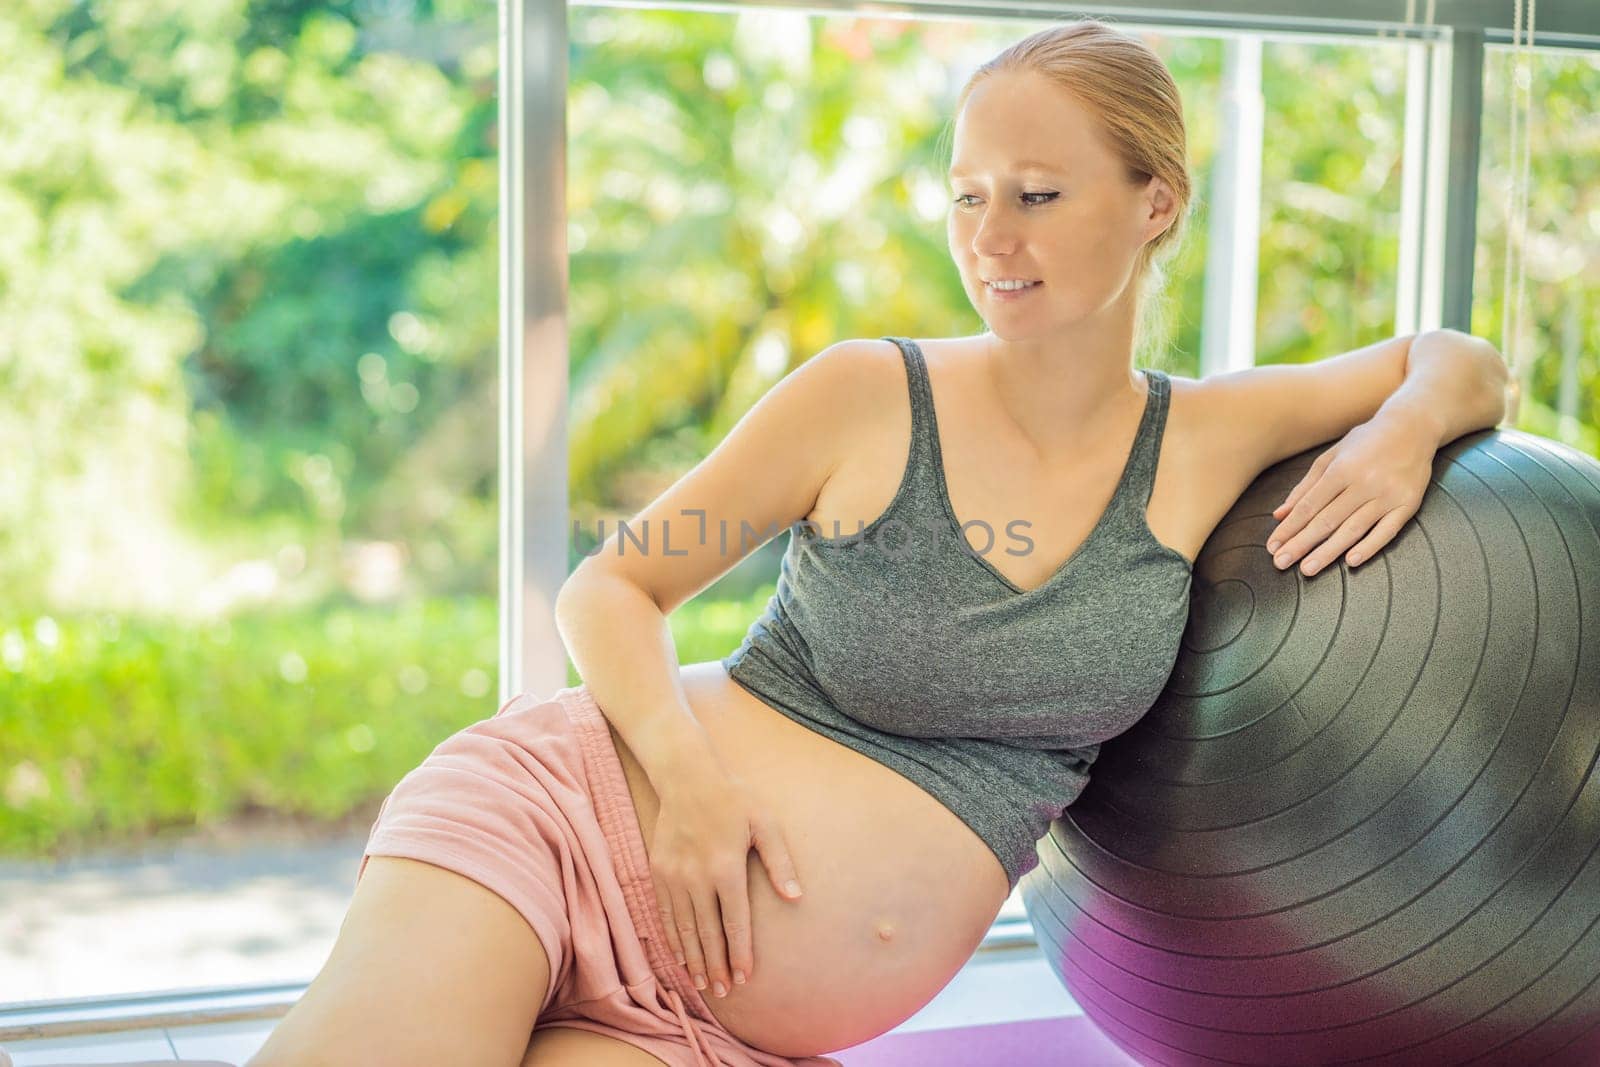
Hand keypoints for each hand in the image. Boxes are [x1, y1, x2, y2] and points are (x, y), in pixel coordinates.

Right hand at [648, 765, 804, 998]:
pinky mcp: (658, 871)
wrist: (687, 776)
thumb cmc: (733, 798)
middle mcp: (696, 877)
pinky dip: (672, 938)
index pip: (734, 922)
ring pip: (683, 928)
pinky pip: (664, 913)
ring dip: (693, 958)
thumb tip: (796, 897)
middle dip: (715, 965)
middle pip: (707, 932)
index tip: (744, 978)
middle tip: (722, 992)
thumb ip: (780, 862)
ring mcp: (673, 875)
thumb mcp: (765, 823)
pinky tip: (680, 955)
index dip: (739, 953)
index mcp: (726, 867)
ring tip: (701, 983)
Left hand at [1266, 416, 1433, 575]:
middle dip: (1301, 544)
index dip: (1289, 528)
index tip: (1273, 546)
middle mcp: (1364, 483)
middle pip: (1327, 520)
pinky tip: (1351, 562)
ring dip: (1328, 552)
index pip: (1309, 506)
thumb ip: (1305, 486)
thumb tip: (1279, 515)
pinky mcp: (1408, 505)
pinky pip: (1387, 531)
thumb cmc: (1365, 442)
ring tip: (1307, 569)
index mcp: (1341, 469)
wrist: (1413, 427)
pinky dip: (1370, 547)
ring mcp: (1388, 495)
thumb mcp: (1331, 456)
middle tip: (1280, 563)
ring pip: (1353, 529)